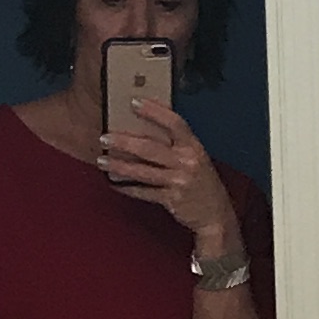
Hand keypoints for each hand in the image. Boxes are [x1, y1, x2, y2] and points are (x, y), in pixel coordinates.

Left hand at [100, 96, 237, 259]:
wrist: (216, 215)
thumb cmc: (203, 184)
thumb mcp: (196, 159)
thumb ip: (177, 146)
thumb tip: (145, 133)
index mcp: (194, 147)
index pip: (174, 123)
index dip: (154, 111)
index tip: (134, 102)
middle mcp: (187, 162)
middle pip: (151, 147)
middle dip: (124, 141)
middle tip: (105, 137)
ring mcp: (180, 181)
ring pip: (143, 171)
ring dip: (119, 165)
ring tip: (102, 160)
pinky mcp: (172, 200)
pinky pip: (145, 192)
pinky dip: (128, 188)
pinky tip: (115, 183)